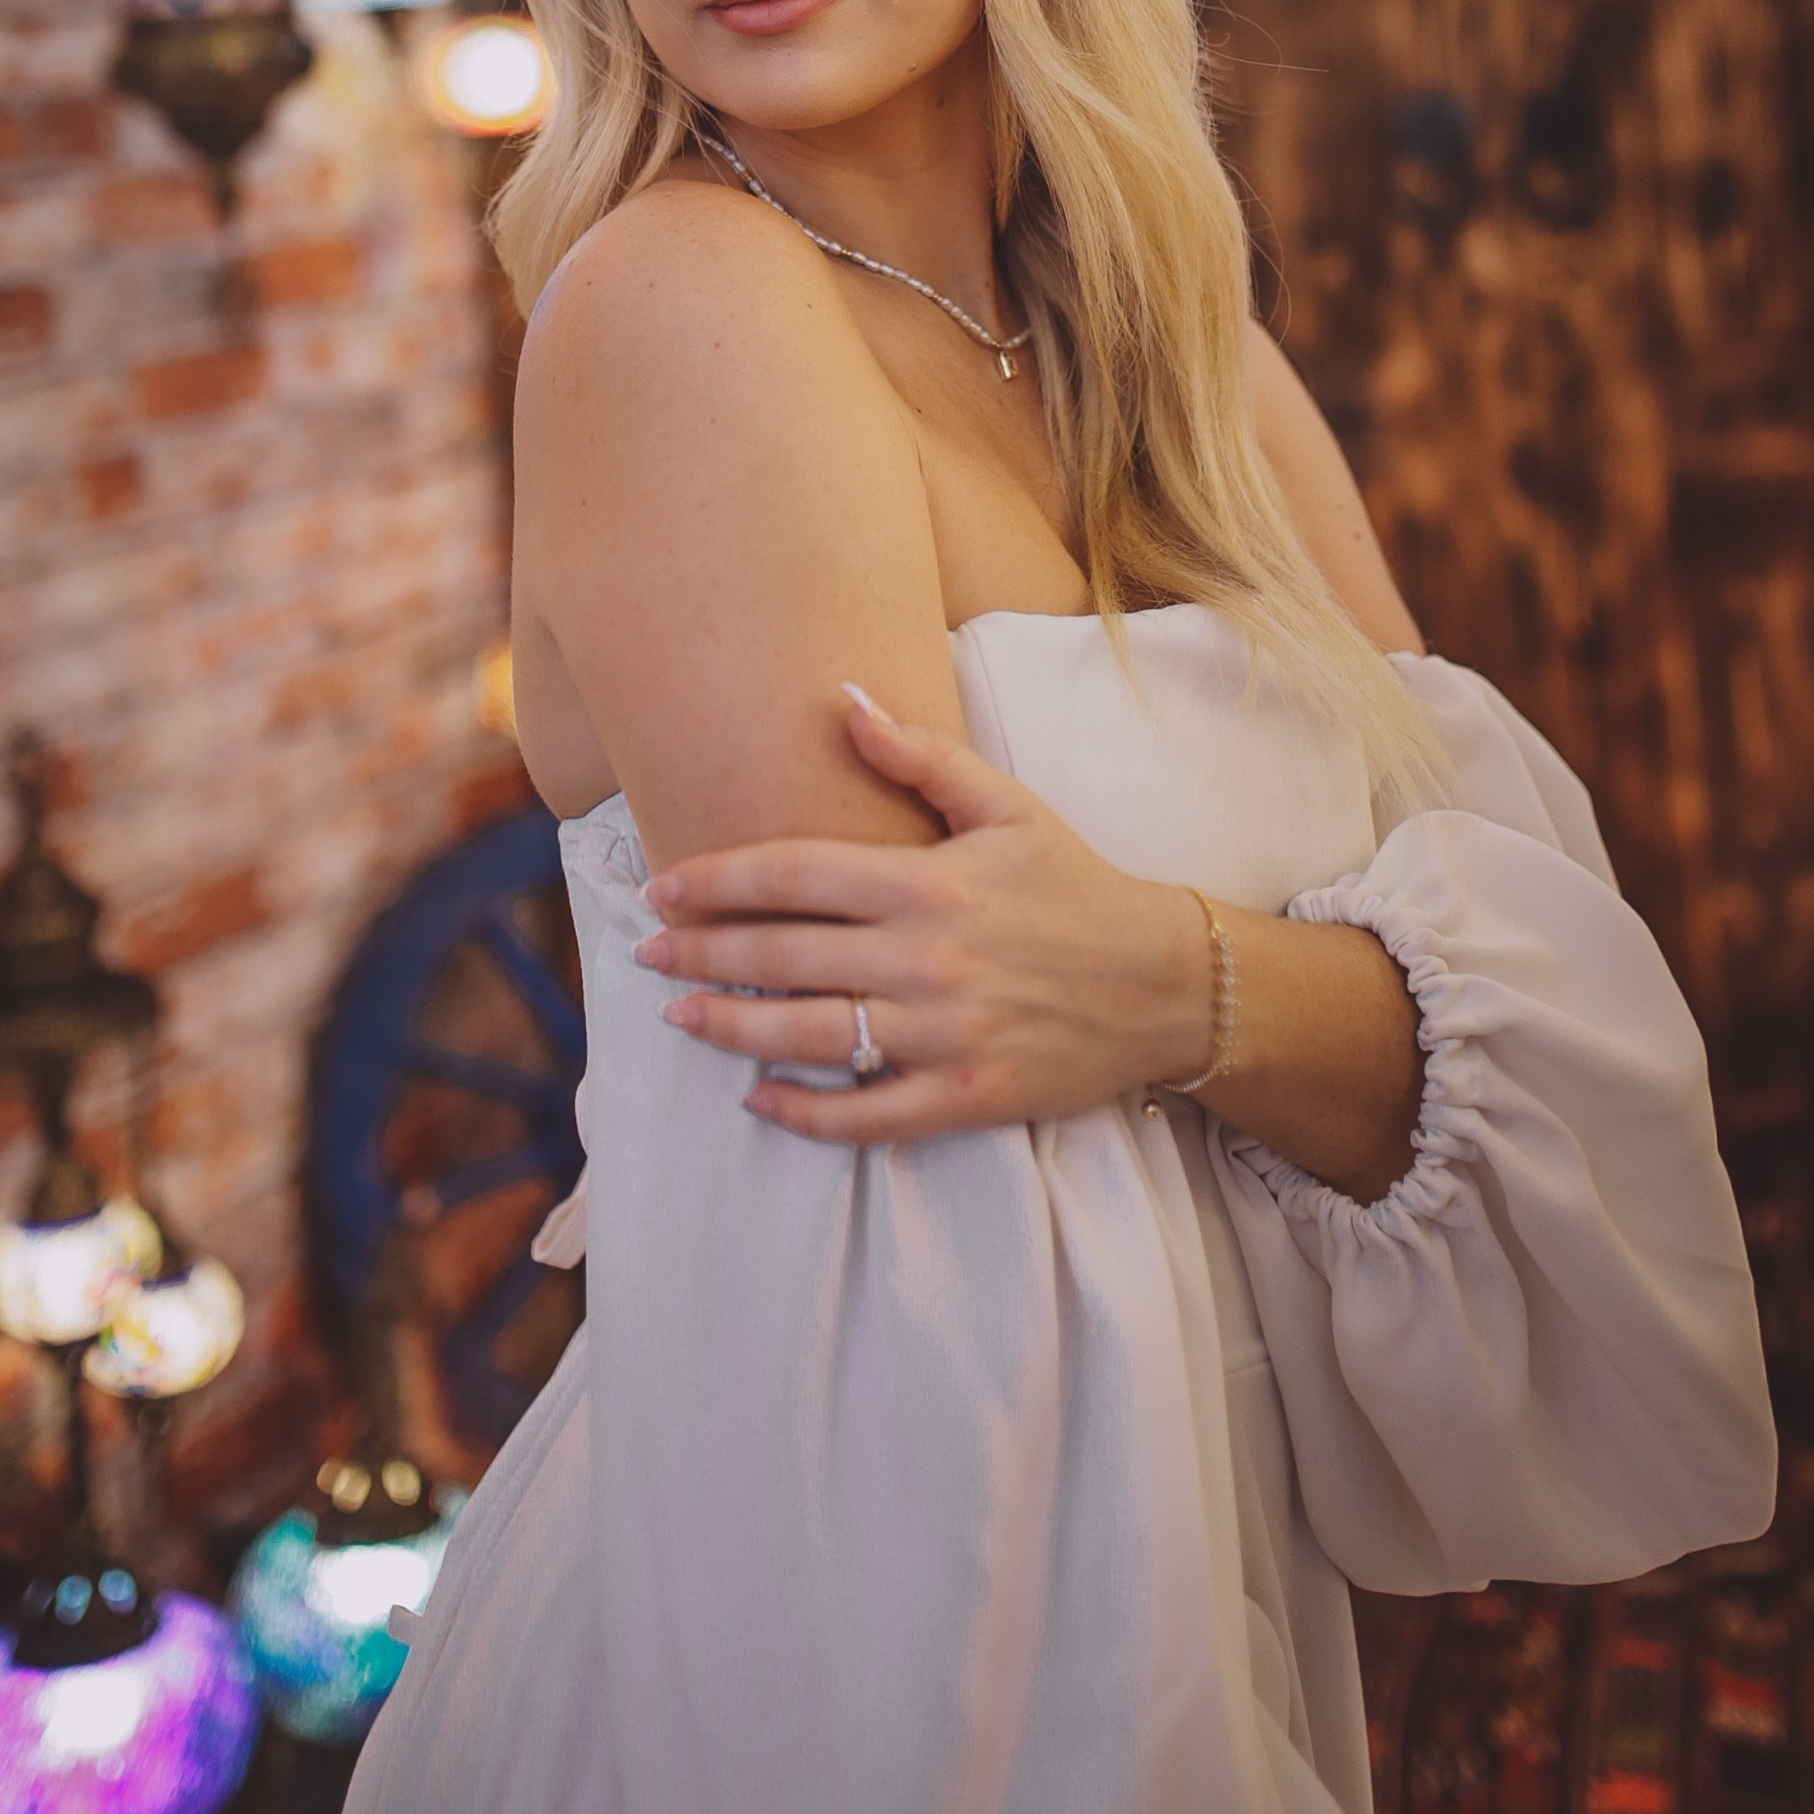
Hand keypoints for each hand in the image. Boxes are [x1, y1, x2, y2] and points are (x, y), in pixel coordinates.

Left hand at [634, 688, 1214, 1144]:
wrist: (1167, 983)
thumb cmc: (1077, 885)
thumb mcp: (1007, 804)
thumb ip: (919, 756)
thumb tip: (843, 698)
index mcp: (929, 881)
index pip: (797, 874)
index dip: (719, 879)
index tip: (662, 885)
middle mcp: (927, 958)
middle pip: (785, 955)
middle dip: (702, 953)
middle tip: (645, 953)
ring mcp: (946, 1035)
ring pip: (812, 1035)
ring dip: (732, 1029)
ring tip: (681, 1018)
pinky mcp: (968, 1097)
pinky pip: (868, 1115)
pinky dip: (806, 1113)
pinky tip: (758, 1100)